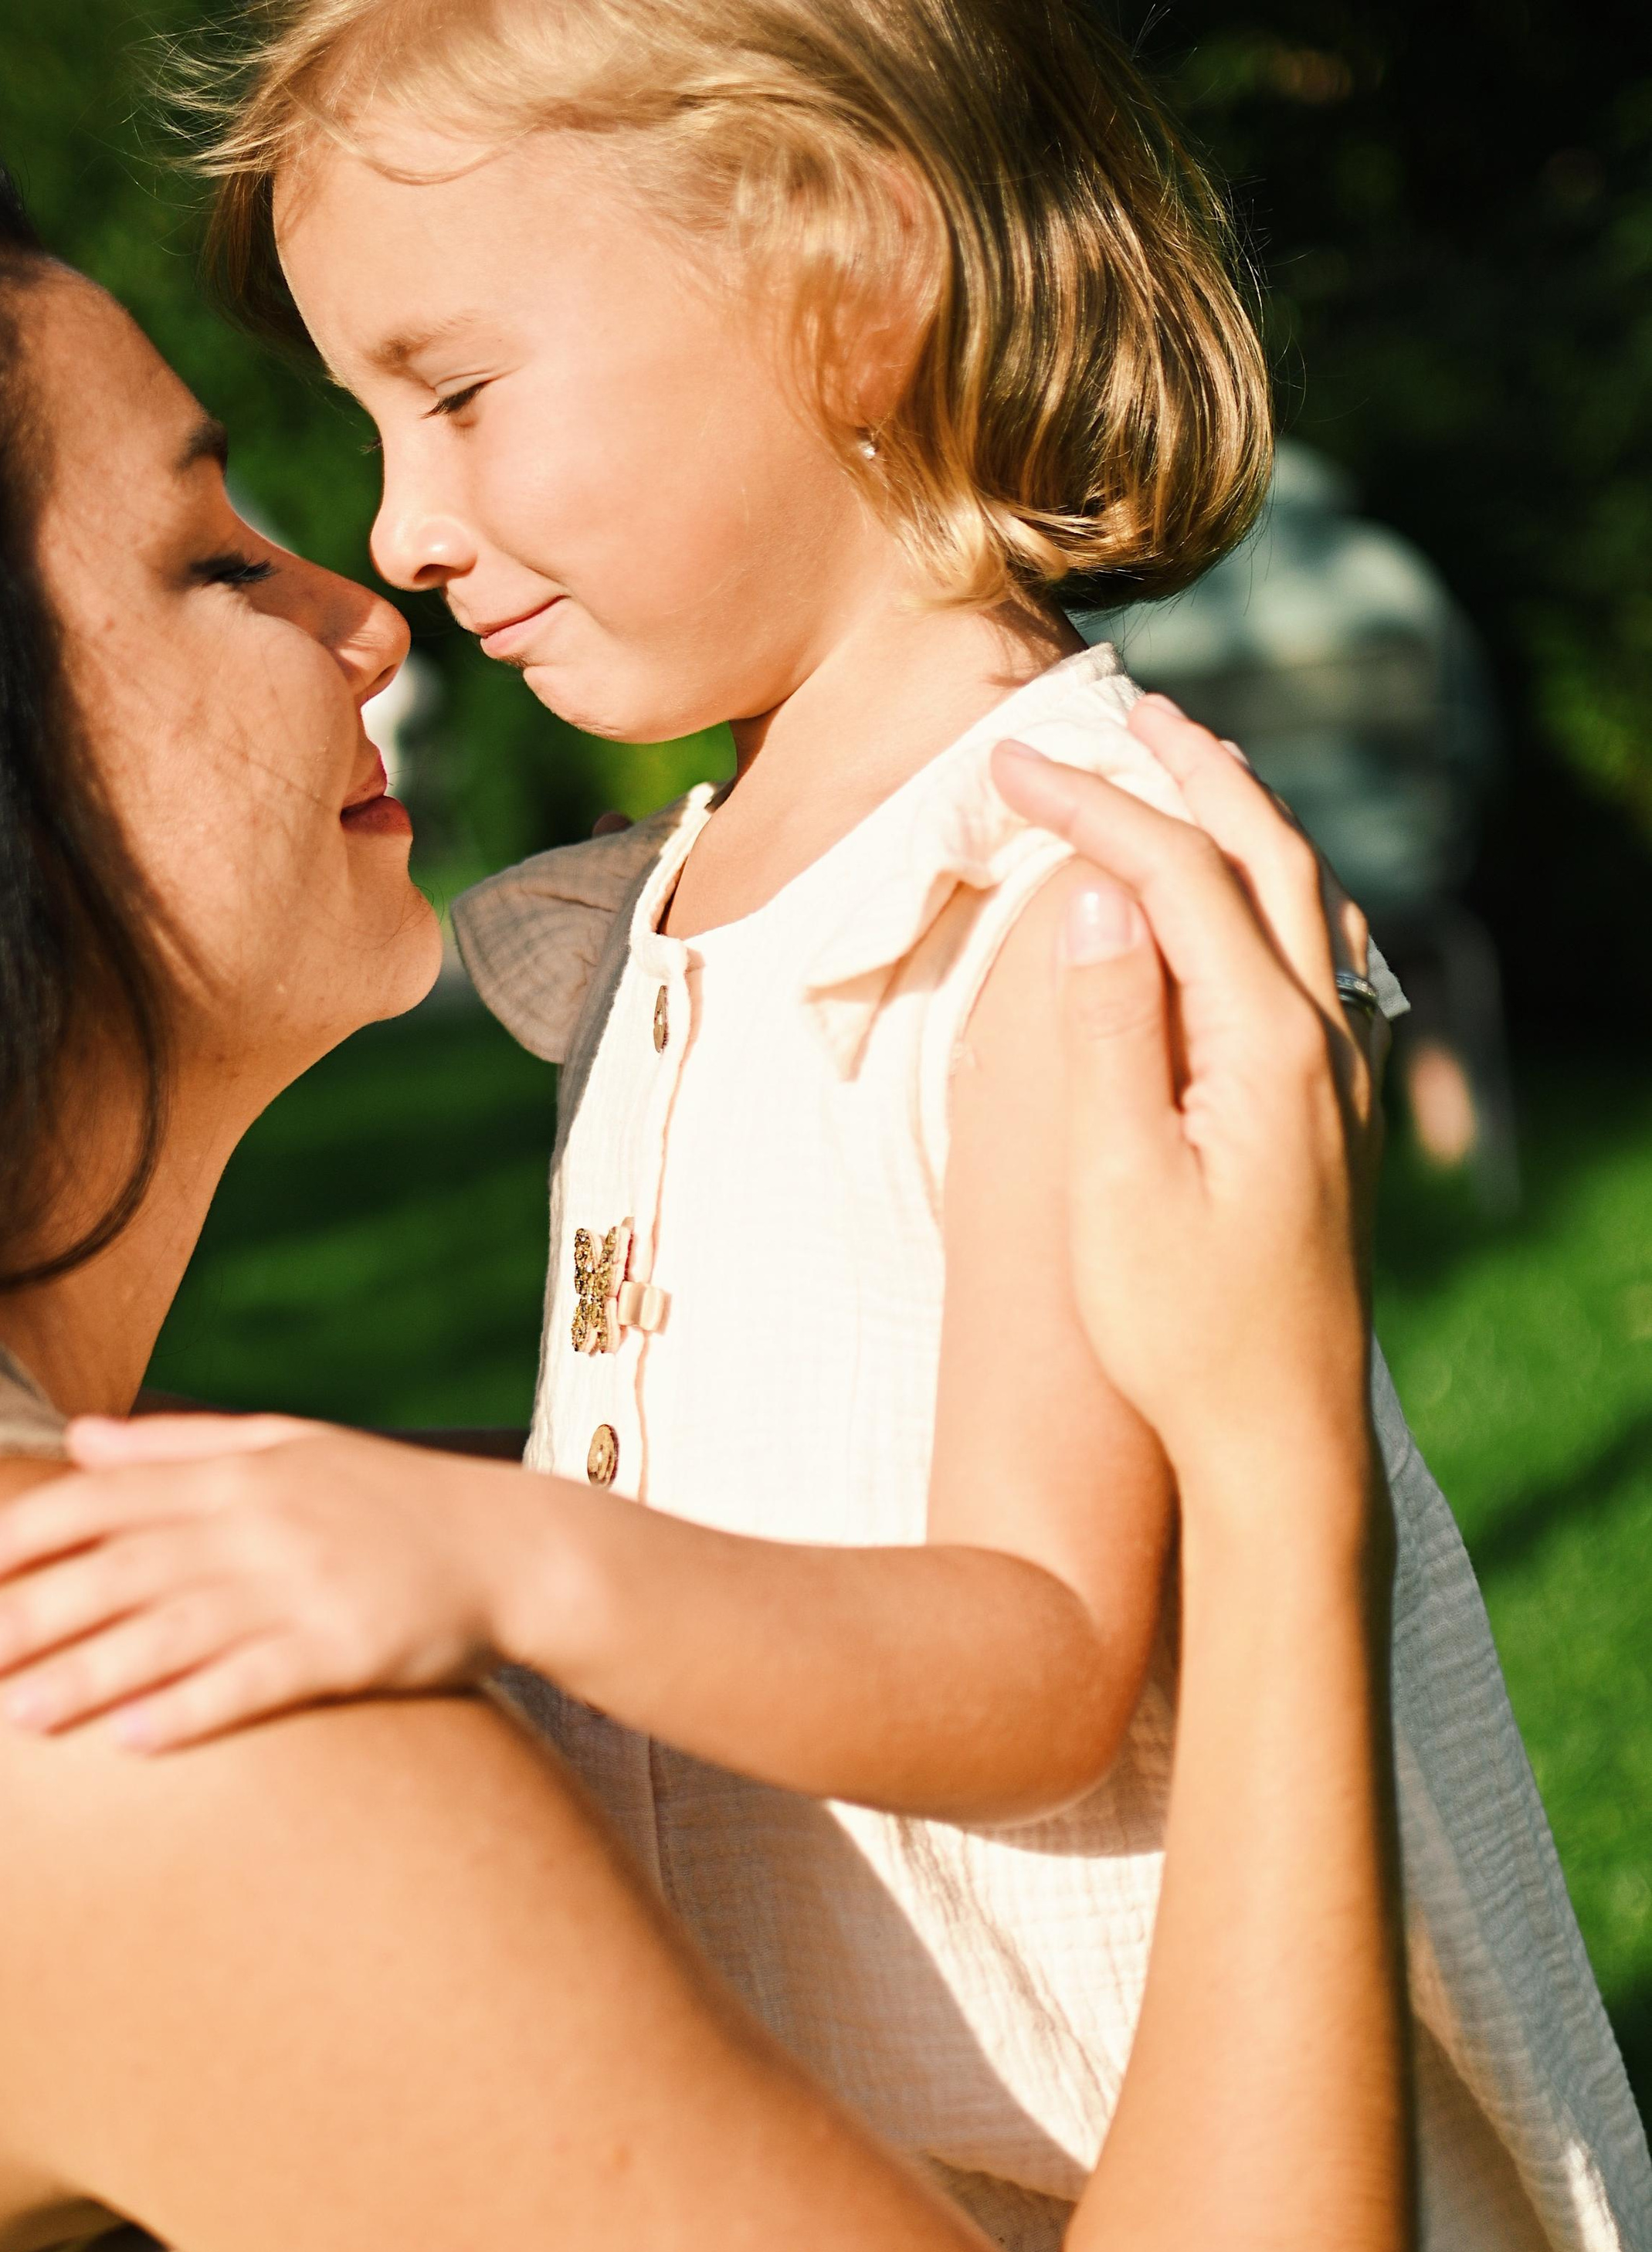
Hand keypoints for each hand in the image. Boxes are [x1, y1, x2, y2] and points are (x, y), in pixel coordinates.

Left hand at [0, 1415, 538, 1748]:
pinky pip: (257, 1683)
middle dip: (35, 1611)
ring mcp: (306, 1587)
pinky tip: (133, 1741)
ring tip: (19, 1714)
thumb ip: (178, 1446)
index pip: (111, 1496)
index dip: (28, 1528)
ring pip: (177, 1632)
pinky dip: (194, 1710)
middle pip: (127, 1569)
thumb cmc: (389, 1499)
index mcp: (241, 1473)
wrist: (516, 1545)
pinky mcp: (349, 1648)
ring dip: (91, 1673)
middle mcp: (263, 1525)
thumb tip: (75, 1438)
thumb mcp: (288, 1445)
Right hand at [989, 701, 1374, 1502]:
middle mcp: (1324, 1039)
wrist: (1276, 1437)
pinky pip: (1316, 953)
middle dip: (1190, 770)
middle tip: (1116, 711)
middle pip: (1268, 852)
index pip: (1179, 874)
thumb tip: (1098, 895)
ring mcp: (1340, 1074)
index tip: (1014, 764)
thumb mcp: (1118, 1185)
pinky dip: (1271, 888)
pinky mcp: (1333, 1112)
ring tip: (1184, 765)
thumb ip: (1112, 1032)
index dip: (1096, 805)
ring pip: (1304, 896)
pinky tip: (1246, 898)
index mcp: (1267, 1044)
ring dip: (1241, 816)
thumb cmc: (1181, 1331)